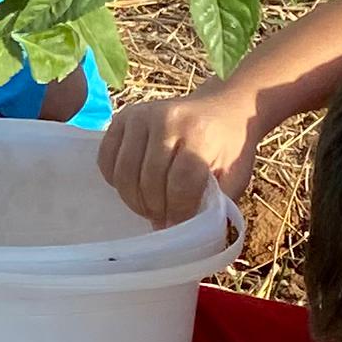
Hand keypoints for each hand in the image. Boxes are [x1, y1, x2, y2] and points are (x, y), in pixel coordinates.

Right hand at [98, 85, 263, 227]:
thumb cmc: (230, 147)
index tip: (178, 224)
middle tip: (162, 219)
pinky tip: (133, 186)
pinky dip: (115, 180)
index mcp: (201, 134)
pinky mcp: (123, 117)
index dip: (177, 211)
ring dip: (134, 199)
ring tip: (149, 206)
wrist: (223, 108)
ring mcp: (141, 116)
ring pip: (124, 172)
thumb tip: (180, 234)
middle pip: (148, 179)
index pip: (180, 182)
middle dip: (154, 208)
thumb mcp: (235, 176)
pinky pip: (106, 158)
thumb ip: (214, 204)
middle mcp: (167, 120)